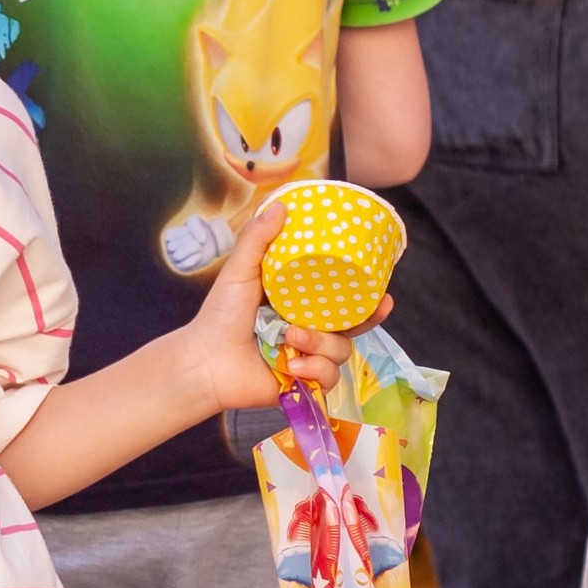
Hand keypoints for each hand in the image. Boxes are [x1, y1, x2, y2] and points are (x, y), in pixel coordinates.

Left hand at [176, 207, 389, 415]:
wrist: (204, 361)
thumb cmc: (220, 315)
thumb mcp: (240, 271)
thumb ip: (257, 239)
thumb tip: (281, 205)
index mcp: (300, 303)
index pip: (342, 298)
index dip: (366, 295)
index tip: (383, 288)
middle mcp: (308, 329)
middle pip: (352, 326)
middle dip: (369, 319)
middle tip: (379, 307)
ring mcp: (307, 356)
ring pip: (341, 350)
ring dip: (322, 344)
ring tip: (293, 339)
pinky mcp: (304, 382)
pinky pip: (328, 377)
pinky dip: (314, 370)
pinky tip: (292, 367)